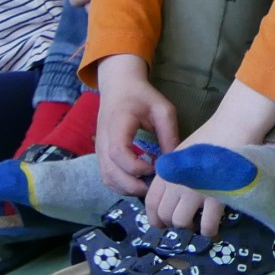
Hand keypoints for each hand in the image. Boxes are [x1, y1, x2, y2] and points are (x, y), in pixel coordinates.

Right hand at [92, 55, 177, 196]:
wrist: (119, 87)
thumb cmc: (142, 96)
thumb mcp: (162, 109)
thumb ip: (169, 134)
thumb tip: (174, 161)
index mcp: (117, 125)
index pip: (118, 153)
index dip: (136, 166)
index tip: (155, 168)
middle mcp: (103, 140)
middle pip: (110, 172)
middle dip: (133, 185)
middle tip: (155, 186)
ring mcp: (100, 149)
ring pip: (107, 178)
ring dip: (127, 188)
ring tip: (148, 186)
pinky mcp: (101, 154)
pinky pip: (107, 176)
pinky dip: (121, 185)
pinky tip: (138, 182)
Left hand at [143, 90, 274, 236]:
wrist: (233, 128)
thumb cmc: (210, 138)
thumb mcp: (182, 153)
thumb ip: (172, 174)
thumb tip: (170, 196)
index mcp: (166, 172)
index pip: (151, 203)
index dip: (155, 218)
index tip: (163, 224)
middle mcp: (176, 184)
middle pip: (165, 216)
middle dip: (173, 224)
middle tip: (186, 223)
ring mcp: (195, 192)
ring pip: (182, 222)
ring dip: (189, 227)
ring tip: (199, 224)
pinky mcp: (216, 197)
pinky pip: (207, 225)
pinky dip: (208, 231)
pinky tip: (212, 228)